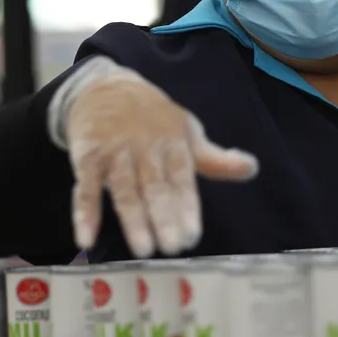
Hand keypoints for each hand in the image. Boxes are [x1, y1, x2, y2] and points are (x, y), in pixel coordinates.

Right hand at [65, 72, 258, 257]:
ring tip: (143, 249)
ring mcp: (114, 152)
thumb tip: (252, 168)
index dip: (187, 206)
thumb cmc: (153, 119)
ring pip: (124, 189)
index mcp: (173, 142)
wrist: (105, 87)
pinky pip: (85, 187)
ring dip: (133, 219)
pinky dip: (84, 213)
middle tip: (173, 248)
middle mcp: (144, 147)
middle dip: (164, 216)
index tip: (193, 235)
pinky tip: (86, 239)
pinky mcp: (86, 157)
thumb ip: (214, 159)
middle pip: (154, 186)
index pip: (181, 178)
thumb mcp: (186, 132)